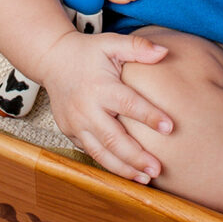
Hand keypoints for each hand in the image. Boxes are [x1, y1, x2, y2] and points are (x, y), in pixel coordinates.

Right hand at [40, 31, 172, 182]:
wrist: (52, 60)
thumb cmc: (88, 52)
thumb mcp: (111, 43)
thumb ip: (137, 47)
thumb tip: (164, 52)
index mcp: (100, 86)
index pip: (129, 104)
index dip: (149, 116)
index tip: (170, 128)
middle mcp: (86, 108)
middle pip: (113, 138)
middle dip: (136, 157)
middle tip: (157, 169)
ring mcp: (76, 123)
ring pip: (100, 153)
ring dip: (123, 169)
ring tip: (145, 179)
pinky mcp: (70, 132)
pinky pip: (90, 153)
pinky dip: (108, 165)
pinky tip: (126, 174)